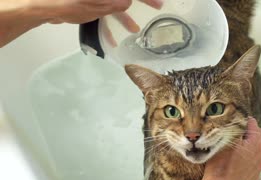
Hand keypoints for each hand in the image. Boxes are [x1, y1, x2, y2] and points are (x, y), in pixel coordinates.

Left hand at [45, 0, 163, 24]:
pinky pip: (105, 10)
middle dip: (142, 1)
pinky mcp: (89, 2)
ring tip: (135, 30)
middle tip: (157, 8)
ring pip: (117, 4)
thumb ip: (115, 3)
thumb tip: (128, 3)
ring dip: (125, 17)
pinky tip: (113, 39)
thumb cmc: (69, 2)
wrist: (43, 6)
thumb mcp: (98, 4)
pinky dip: (109, 23)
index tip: (160, 4)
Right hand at [196, 118, 260, 179]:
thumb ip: (233, 130)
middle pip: (256, 140)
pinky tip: (236, 164)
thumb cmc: (220, 166)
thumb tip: (237, 122)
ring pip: (254, 154)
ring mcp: (258, 171)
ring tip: (234, 148)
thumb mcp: (224, 142)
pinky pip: (251, 167)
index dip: (245, 121)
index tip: (238, 118)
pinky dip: (246, 163)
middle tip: (235, 131)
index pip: (254, 127)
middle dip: (247, 135)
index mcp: (256, 145)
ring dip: (247, 149)